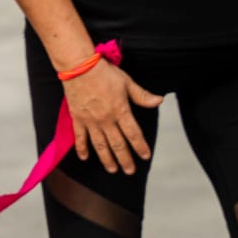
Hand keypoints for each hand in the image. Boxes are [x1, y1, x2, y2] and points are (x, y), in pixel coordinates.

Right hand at [65, 60, 162, 174]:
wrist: (79, 66)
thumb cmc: (104, 71)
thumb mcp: (126, 82)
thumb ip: (141, 95)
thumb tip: (159, 101)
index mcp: (121, 111)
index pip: (134, 134)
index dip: (140, 147)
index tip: (145, 156)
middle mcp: (106, 120)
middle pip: (118, 144)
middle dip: (125, 160)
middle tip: (130, 171)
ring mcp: (91, 121)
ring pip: (100, 145)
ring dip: (107, 159)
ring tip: (112, 170)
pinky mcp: (78, 118)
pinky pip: (80, 137)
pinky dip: (82, 148)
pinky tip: (85, 157)